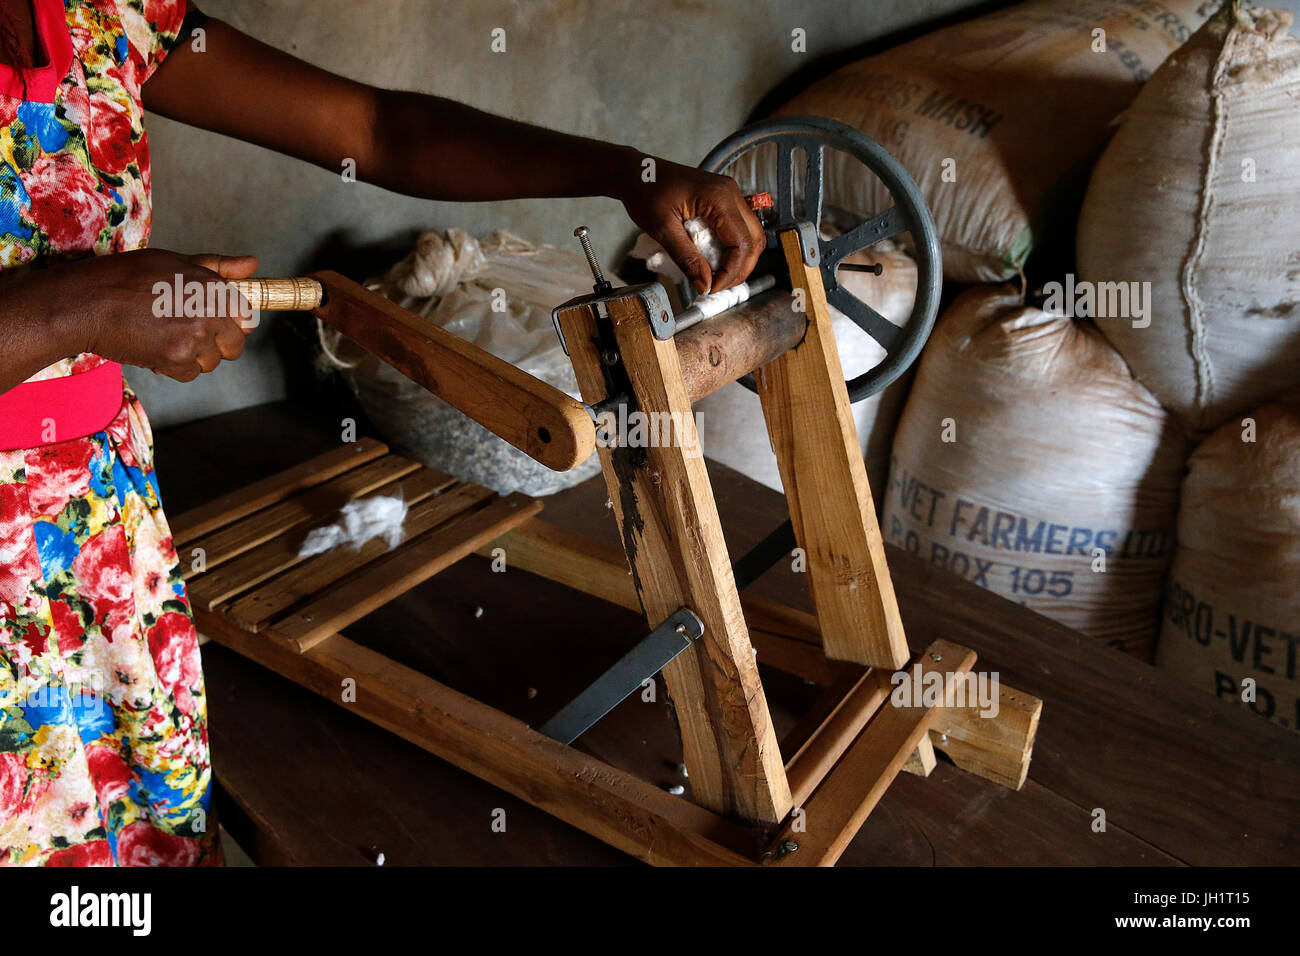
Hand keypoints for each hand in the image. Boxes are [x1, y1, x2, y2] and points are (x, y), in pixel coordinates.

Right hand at [54, 249, 259, 381]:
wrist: (87, 303)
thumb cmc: (126, 277)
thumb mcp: (175, 262)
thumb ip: (218, 267)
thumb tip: (252, 264)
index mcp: (213, 288)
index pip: (247, 317)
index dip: (232, 321)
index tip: (217, 322)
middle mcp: (209, 314)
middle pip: (235, 345)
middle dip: (217, 343)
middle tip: (189, 332)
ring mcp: (194, 339)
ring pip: (211, 361)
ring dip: (194, 355)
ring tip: (167, 336)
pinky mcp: (176, 360)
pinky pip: (190, 374)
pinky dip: (175, 367)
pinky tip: (156, 348)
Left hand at [616, 156, 765, 295]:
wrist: (636, 172)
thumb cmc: (645, 192)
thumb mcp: (663, 229)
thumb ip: (686, 259)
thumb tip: (705, 286)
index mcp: (719, 197)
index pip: (742, 242)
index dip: (731, 271)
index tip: (713, 287)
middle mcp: (730, 193)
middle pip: (754, 239)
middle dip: (741, 268)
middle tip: (719, 286)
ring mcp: (729, 194)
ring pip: (750, 234)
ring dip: (739, 259)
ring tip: (718, 277)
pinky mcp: (723, 199)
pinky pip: (738, 227)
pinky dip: (732, 248)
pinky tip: (716, 260)